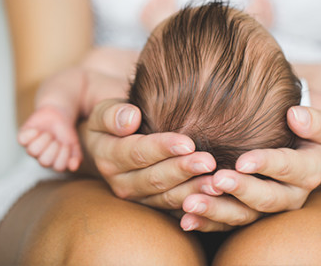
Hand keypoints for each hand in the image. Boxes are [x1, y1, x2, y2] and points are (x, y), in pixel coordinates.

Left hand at [18, 105, 81, 171]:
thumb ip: (76, 156)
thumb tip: (74, 167)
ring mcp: (31, 148)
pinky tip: (37, 130)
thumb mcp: (74, 144)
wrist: (59, 114)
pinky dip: (31, 133)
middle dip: (54, 148)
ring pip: (33, 151)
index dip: (64, 155)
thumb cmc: (65, 132)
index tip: (67, 144)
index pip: (59, 167)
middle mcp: (41, 157)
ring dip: (44, 140)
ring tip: (48, 133)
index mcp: (54, 161)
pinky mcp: (22, 137)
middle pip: (45, 162)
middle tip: (56, 139)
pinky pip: (22, 140)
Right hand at [81, 99, 216, 205]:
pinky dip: (196, 204)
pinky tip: (216, 197)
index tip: (188, 143)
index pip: (138, 153)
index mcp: (109, 157)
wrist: (116, 139)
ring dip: (193, 191)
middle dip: (183, 171)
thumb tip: (130, 119)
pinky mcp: (155, 206)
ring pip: (168, 198)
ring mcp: (139, 198)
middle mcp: (122, 183)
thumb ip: (112, 114)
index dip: (163, 148)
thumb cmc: (116, 119)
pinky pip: (177, 209)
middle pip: (155, 179)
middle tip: (209, 163)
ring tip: (217, 183)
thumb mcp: (104, 111)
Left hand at [178, 106, 320, 231]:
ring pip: (244, 216)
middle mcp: (291, 196)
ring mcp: (268, 209)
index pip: (289, 168)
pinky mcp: (249, 215)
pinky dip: (206, 222)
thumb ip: (313, 120)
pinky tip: (187, 219)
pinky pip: (228, 224)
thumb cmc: (304, 130)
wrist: (295, 148)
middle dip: (241, 190)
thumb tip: (295, 115)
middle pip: (267, 198)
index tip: (242, 161)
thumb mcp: (319, 124)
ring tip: (192, 203)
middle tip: (217, 179)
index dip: (266, 164)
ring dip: (217, 211)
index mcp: (308, 172)